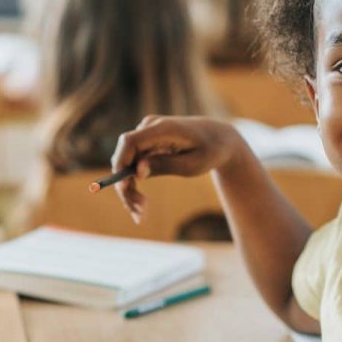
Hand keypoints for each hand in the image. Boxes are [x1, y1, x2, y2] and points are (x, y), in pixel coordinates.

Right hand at [108, 116, 245, 221]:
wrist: (220, 138)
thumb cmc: (210, 151)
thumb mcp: (193, 164)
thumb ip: (164, 165)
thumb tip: (137, 171)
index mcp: (163, 128)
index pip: (130, 142)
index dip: (121, 163)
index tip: (124, 188)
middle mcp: (149, 127)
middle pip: (124, 155)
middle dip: (124, 185)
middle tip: (138, 212)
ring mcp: (146, 134)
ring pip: (125, 163)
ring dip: (128, 189)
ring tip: (140, 214)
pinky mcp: (146, 143)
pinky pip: (132, 165)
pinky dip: (134, 184)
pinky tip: (142, 206)